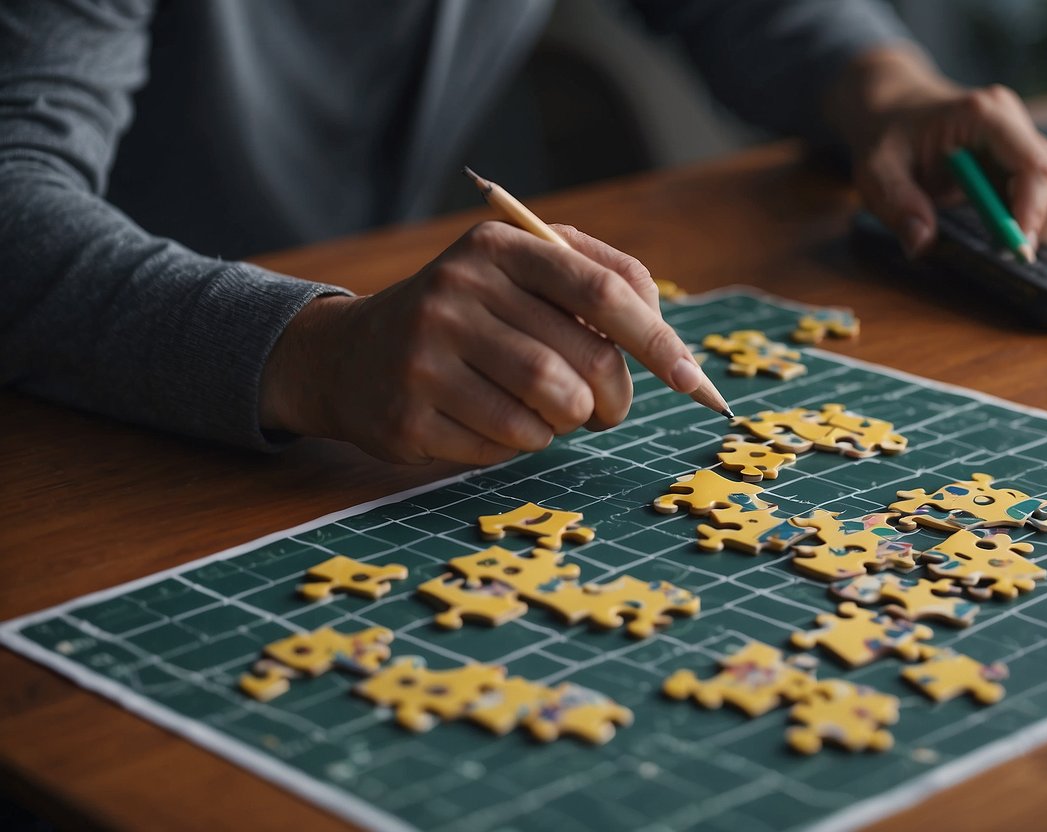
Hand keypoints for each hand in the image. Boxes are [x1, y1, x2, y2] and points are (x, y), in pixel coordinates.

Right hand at [258, 222, 705, 465]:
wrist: (350, 356)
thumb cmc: (466, 315)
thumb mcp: (518, 273)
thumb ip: (596, 282)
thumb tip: (666, 336)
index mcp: (498, 245)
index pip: (603, 290)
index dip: (658, 339)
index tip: (691, 380)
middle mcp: (458, 290)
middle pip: (583, 363)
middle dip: (613, 399)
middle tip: (606, 409)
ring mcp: (427, 353)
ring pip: (548, 411)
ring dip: (565, 423)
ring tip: (545, 411)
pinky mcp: (410, 413)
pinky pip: (505, 446)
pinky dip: (519, 444)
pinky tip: (491, 422)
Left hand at [826, 49, 1046, 256]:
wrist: (893, 110)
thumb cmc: (886, 137)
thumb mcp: (876, 170)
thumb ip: (897, 205)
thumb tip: (922, 245)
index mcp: (984, 116)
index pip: (1032, 164)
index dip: (1033, 210)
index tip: (1016, 248)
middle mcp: (1014, 124)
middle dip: (1043, 222)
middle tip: (1006, 250)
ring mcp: (1024, 140)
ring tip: (1005, 239)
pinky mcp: (1024, 159)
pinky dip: (1046, 218)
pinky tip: (1010, 228)